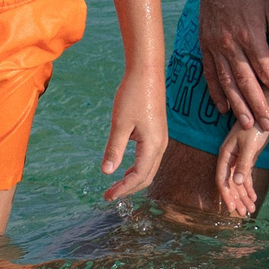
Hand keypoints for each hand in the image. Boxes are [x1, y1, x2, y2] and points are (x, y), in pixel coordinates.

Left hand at [99, 69, 168, 201]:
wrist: (147, 72)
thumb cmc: (133, 95)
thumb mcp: (120, 123)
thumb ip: (114, 149)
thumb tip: (107, 172)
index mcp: (153, 145)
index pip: (139, 177)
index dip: (124, 189)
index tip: (108, 196)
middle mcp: (160, 145)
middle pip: (147, 176)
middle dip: (129, 188)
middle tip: (109, 195)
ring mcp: (161, 138)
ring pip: (149, 168)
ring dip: (133, 179)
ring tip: (116, 185)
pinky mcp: (157, 132)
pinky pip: (149, 158)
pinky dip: (137, 168)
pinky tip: (125, 168)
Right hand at [194, 0, 268, 129]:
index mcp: (250, 35)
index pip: (267, 70)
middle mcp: (230, 44)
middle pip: (246, 82)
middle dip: (259, 106)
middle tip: (268, 126)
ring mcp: (215, 46)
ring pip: (227, 82)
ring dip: (238, 106)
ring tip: (246, 124)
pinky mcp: (205, 45)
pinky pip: (210, 73)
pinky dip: (216, 92)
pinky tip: (222, 107)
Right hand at [214, 119, 263, 218]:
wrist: (265, 114)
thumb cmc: (255, 127)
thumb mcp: (249, 146)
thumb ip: (243, 164)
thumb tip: (236, 182)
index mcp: (226, 154)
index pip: (222, 178)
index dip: (226, 193)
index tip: (231, 208)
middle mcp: (230, 158)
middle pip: (230, 183)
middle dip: (237, 198)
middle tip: (243, 213)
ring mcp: (238, 158)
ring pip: (239, 182)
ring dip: (244, 196)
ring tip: (250, 210)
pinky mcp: (247, 158)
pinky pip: (246, 176)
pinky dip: (249, 187)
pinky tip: (254, 197)